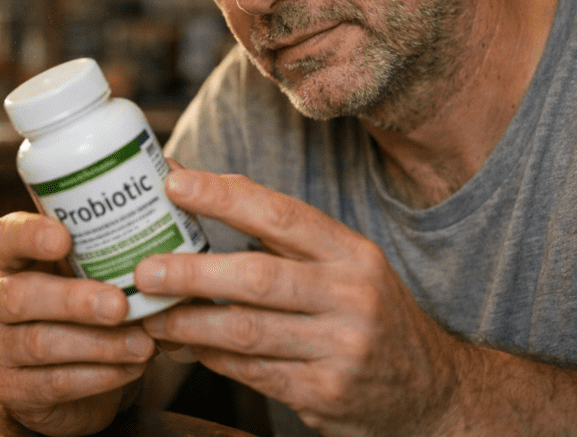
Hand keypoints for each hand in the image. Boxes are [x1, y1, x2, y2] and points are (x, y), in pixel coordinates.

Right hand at [0, 211, 155, 436]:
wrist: (74, 375)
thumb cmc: (86, 305)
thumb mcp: (90, 271)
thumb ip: (110, 248)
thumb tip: (170, 228)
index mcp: (10, 258)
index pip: (6, 236)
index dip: (30, 235)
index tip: (64, 238)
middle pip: (19, 296)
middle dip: (73, 300)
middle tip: (120, 304)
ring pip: (41, 343)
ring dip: (99, 345)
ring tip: (143, 343)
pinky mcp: (13, 390)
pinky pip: (55, 383)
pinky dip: (100, 376)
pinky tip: (133, 367)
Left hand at [134, 168, 464, 436]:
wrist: (431, 393)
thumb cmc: (369, 315)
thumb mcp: (344, 266)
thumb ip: (280, 237)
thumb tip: (197, 188)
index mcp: (352, 253)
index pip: (281, 215)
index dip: (223, 197)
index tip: (173, 183)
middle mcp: (352, 297)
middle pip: (257, 277)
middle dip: (192, 271)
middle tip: (145, 269)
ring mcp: (341, 349)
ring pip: (246, 331)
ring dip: (188, 323)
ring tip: (151, 315)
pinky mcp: (325, 394)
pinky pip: (251, 372)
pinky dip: (209, 357)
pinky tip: (183, 346)